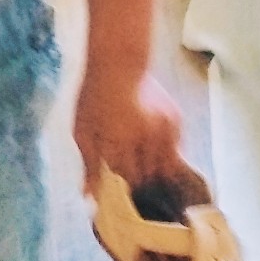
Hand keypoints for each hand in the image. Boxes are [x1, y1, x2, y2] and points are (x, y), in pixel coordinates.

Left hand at [72, 67, 185, 194]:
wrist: (118, 62)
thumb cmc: (94, 98)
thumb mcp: (82, 131)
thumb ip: (88, 165)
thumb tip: (89, 198)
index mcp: (119, 143)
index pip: (125, 180)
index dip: (119, 181)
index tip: (114, 176)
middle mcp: (145, 138)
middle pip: (146, 176)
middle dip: (135, 175)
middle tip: (125, 161)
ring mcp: (164, 129)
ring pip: (164, 167)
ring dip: (152, 166)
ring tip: (138, 150)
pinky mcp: (177, 121)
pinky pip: (175, 150)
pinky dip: (165, 152)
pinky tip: (150, 139)